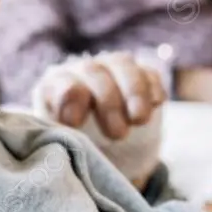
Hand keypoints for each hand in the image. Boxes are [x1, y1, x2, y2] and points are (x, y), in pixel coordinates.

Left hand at [32, 52, 165, 139]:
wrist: (104, 147)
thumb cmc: (76, 145)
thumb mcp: (63, 144)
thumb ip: (61, 138)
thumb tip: (69, 138)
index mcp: (55, 86)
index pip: (60, 83)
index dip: (69, 98)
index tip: (74, 123)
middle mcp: (82, 70)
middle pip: (93, 72)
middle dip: (108, 102)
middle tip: (117, 134)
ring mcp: (112, 67)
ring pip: (122, 65)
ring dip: (133, 92)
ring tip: (139, 119)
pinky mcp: (140, 74)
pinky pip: (148, 72)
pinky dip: (152, 86)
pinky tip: (156, 102)